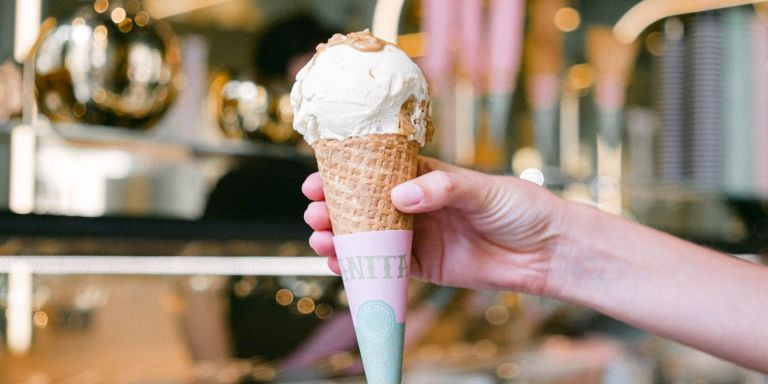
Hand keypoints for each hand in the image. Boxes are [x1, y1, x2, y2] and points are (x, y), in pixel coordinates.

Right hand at [302, 157, 568, 294]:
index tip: (318, 178)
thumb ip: (442, 188)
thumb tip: (401, 195)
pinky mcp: (425, 267)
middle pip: (365, 206)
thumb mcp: (483, 190)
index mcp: (426, 177)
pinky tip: (339, 264)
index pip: (377, 172)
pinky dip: (361, 266)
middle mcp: (416, 205)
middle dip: (335, 209)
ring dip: (342, 238)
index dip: (346, 175)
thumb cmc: (521, 209)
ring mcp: (419, 236)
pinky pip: (386, 266)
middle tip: (315, 213)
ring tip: (321, 239)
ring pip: (370, 236)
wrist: (547, 252)